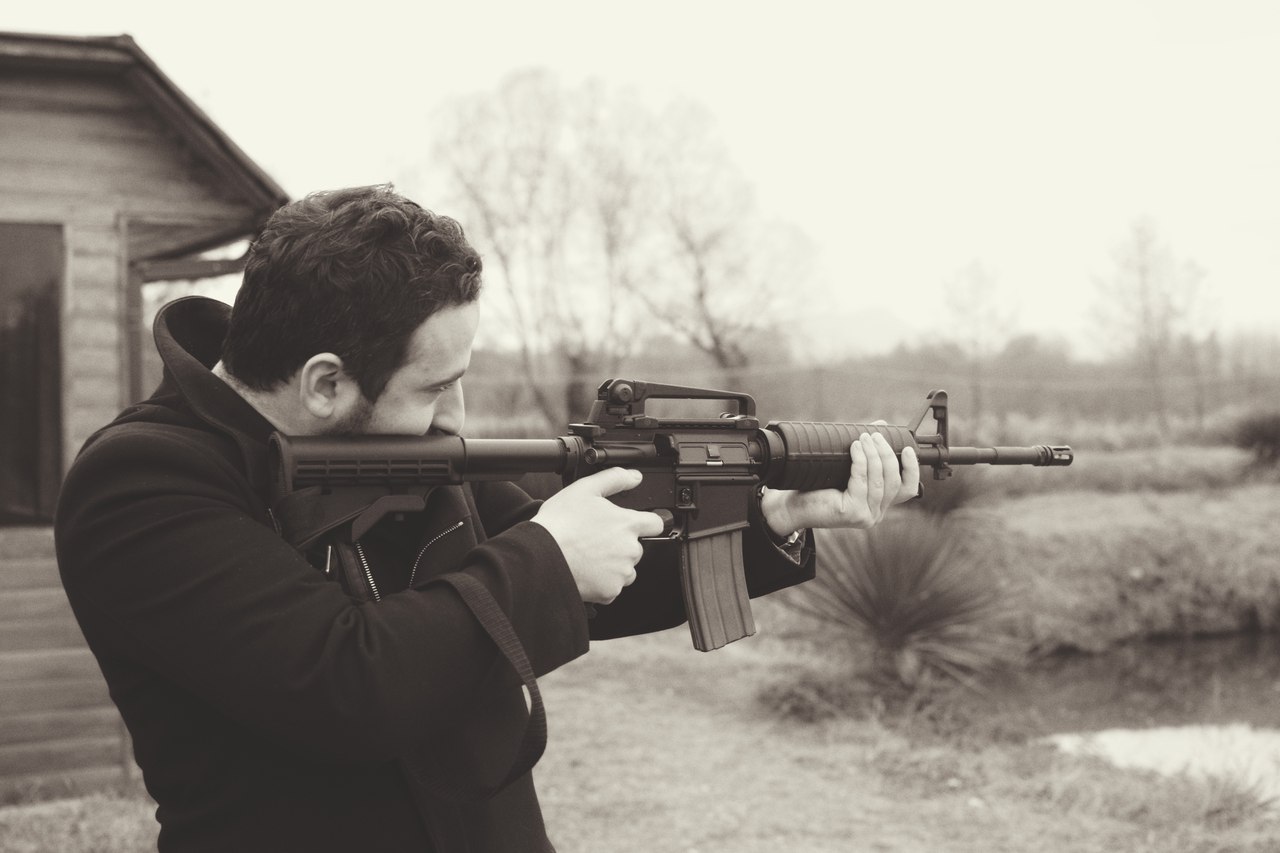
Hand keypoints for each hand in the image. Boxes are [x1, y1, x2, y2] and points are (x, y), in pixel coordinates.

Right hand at [530, 468, 663, 603]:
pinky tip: (586, 570)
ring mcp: (621, 573)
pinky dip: (602, 582)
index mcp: (627, 524)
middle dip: (621, 545)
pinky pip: (612, 587)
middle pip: (636, 548)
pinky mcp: (610, 591)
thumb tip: (635, 476)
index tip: (634, 525)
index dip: (646, 522)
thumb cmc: (560, 523)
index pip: (656, 524)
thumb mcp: (585, 488)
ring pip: (625, 569)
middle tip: (596, 540)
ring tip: (588, 556)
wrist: (541, 556)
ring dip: (613, 564)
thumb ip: (615, 479)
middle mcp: (630, 550)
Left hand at [760, 431, 920, 535]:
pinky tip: (855, 448)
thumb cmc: (819, 484)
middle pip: (894, 480)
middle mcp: (877, 512)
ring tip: (864, 438)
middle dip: (887, 454)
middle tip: (874, 435)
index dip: (912, 469)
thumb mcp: (847, 466)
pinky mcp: (853, 513)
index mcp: (880, 503)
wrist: (793, 504)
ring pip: (879, 481)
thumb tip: (881, 425)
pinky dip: (860, 462)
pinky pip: (862, 482)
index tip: (909, 449)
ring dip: (874, 455)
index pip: (908, 489)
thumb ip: (866, 450)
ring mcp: (866, 515)